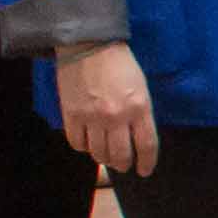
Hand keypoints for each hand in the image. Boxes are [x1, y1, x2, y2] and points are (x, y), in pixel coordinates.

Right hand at [52, 44, 160, 181]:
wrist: (90, 46)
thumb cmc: (120, 64)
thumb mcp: (141, 87)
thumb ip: (140, 113)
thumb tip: (136, 137)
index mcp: (139, 107)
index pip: (146, 146)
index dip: (147, 163)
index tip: (144, 170)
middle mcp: (116, 116)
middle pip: (121, 155)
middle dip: (124, 165)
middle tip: (124, 165)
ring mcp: (92, 117)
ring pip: (98, 153)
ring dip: (104, 158)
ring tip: (106, 155)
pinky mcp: (71, 115)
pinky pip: (77, 143)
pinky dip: (83, 147)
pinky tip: (88, 143)